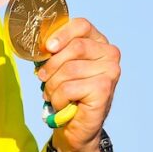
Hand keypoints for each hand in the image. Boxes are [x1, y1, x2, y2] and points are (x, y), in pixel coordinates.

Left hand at [36, 17, 120, 151]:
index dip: (62, 34)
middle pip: (75, 47)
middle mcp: (110, 54)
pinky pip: (69, 87)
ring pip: (69, 69)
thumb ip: (55, 49)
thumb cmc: (67, 91)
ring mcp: (111, 71)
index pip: (82, 25)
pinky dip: (58, 98)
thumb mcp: (59, 64)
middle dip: (52, 65)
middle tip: (43, 78)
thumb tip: (41, 42)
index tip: (48, 47)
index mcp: (99, 41)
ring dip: (53, 85)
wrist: (75, 126)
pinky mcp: (105, 89)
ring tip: (53, 94)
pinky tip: (63, 104)